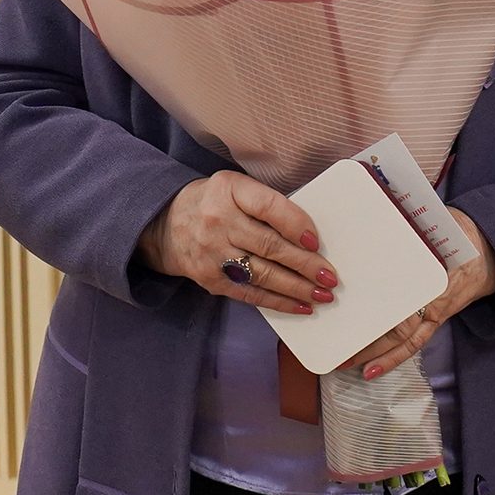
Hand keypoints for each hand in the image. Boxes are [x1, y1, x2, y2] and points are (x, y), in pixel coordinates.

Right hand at [144, 170, 339, 317]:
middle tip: (330, 277)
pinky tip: (300, 306)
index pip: (268, 206)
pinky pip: (250, 293)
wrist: (164, 225)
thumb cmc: (214, 202)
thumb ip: (266, 203)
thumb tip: (309, 234)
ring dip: (297, 288)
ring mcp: (213, 253)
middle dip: (305, 264)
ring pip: (262, 274)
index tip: (316, 241)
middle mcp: (218, 220)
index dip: (295, 223)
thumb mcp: (235, 188)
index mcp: (229, 190)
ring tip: (322, 295)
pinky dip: (278, 301)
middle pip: (269, 245)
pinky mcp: (211, 279)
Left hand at [342, 208, 494, 380]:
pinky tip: (371, 370)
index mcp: (434, 272)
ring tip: (345, 364)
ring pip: (402, 340)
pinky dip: (393, 358)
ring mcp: (434, 312)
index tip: (354, 309)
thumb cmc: (459, 232)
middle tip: (337, 345)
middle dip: (368, 338)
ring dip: (374, 354)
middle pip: (399, 325)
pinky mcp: (434, 319)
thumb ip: (414, 217)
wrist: (493, 250)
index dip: (382, 306)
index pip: (406, 294)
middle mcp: (433, 298)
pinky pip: (412, 344)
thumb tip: (383, 195)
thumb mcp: (440, 220)